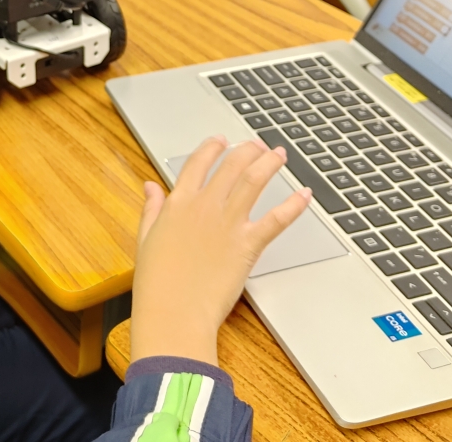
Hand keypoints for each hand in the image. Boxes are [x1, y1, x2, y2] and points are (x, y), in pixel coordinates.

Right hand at [130, 136, 311, 365]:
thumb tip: (150, 186)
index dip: (211, 148)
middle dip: (247, 150)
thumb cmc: (157, 282)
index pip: (197, 164)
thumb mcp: (146, 239)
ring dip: (269, 163)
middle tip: (258, 145)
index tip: (220, 140)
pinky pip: (276, 219)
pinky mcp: (248, 244)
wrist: (174, 311)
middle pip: (231, 166)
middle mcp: (205, 206)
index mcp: (179, 204)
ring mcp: (228, 223)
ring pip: (254, 181)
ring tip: (280, 154)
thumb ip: (151, 209)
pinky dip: (293, 205)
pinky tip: (305, 194)